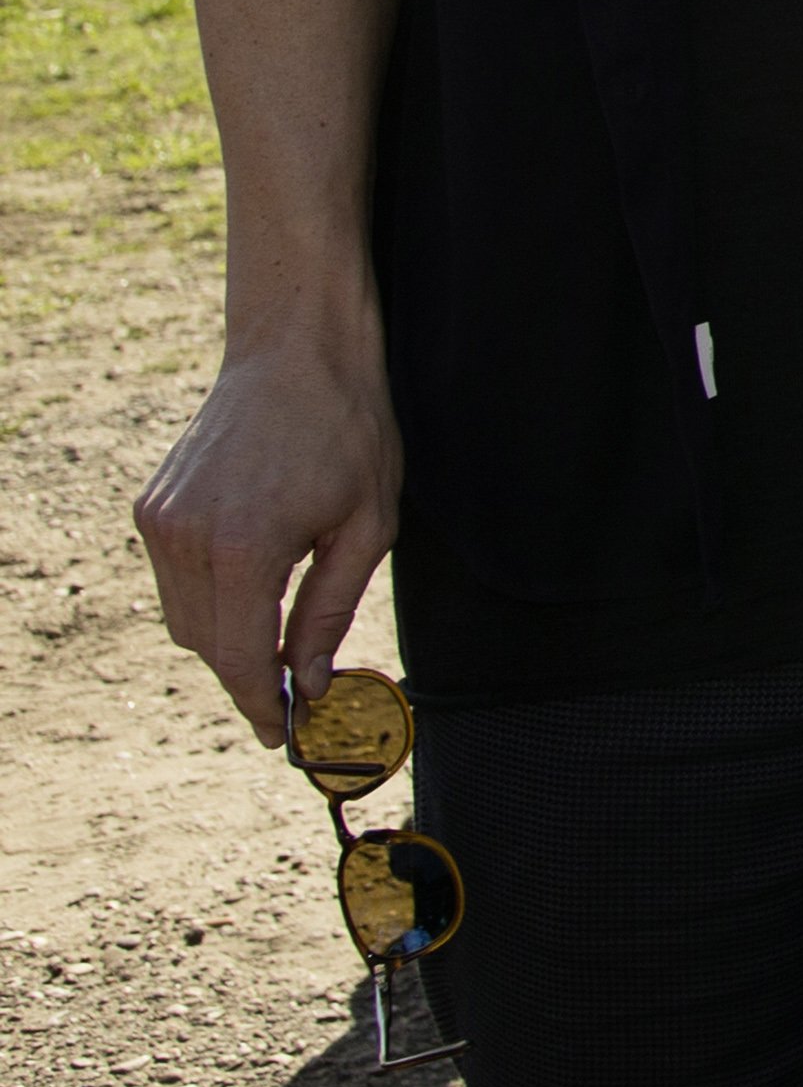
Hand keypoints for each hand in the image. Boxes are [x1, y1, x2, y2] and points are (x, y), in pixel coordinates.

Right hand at [136, 330, 402, 744]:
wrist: (295, 352)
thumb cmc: (347, 430)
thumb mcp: (367, 527)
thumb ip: (330, 611)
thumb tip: (309, 682)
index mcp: (242, 548)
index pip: (240, 657)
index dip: (261, 704)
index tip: (284, 734)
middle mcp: (184, 538)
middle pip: (206, 645)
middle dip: (247, 675)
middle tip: (293, 694)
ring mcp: (158, 521)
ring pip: (183, 619)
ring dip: (226, 639)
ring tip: (278, 638)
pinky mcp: (151, 507)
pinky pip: (173, 581)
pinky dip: (208, 600)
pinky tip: (254, 586)